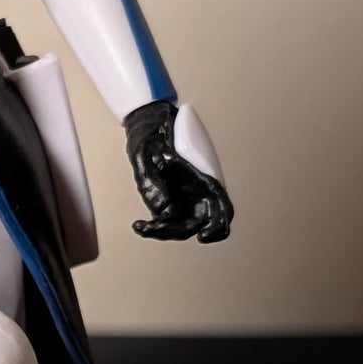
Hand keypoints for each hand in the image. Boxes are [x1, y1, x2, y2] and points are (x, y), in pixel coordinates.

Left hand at [124, 100, 233, 243]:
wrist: (146, 126)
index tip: (204, 236)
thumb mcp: (147, 154)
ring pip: (181, 226)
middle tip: (156, 229)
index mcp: (206, 181)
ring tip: (144, 227)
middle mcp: (199, 193)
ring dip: (165, 231)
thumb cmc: (153, 137)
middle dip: (179, 231)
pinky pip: (166, 222)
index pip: (222, 210)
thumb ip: (152, 180)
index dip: (219, 227)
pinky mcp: (169, 203)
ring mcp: (184, 199)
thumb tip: (161, 209)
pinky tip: (140, 225)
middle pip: (199, 223)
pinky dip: (154, 228)